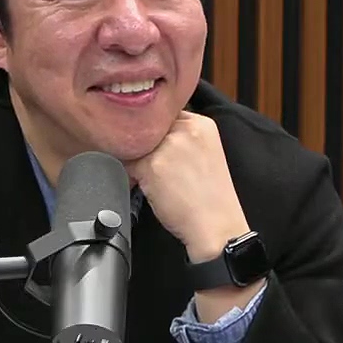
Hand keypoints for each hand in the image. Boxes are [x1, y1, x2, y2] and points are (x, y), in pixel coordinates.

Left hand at [127, 112, 260, 320]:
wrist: (216, 227)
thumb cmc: (208, 197)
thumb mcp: (201, 154)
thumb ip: (179, 138)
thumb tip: (146, 135)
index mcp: (202, 124)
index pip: (163, 115)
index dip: (152, 131)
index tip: (151, 146)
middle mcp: (186, 128)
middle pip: (146, 127)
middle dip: (141, 144)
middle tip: (148, 164)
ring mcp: (169, 145)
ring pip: (134, 144)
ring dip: (133, 159)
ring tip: (148, 176)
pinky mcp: (152, 164)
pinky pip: (126, 162)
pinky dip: (129, 174)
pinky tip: (143, 185)